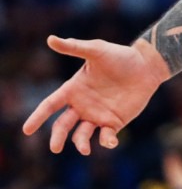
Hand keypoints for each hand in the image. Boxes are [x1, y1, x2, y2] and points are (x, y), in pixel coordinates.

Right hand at [23, 36, 170, 154]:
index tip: (27, 130)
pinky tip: (110, 142)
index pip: (50, 105)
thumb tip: (50, 39)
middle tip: (55, 148)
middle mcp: (81, 105)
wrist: (147, 66)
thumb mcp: (96, 50)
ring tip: (84, 149)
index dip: (38, 117)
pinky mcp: (114, 122)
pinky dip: (105, 142)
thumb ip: (74, 47)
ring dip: (80, 143)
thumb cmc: (120, 56)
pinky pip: (105, 137)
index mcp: (73, 89)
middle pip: (62, 125)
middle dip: (57, 137)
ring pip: (81, 135)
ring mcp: (97, 115)